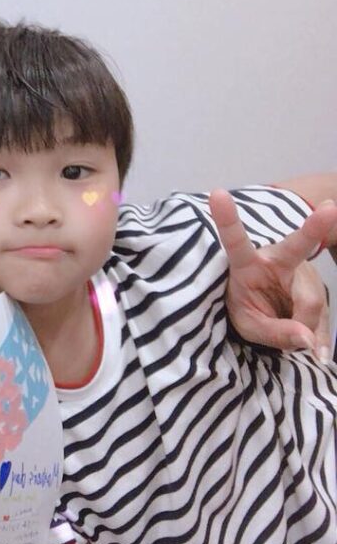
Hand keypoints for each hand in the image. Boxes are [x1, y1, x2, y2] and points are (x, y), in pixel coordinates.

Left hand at [210, 190, 336, 362]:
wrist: (267, 310)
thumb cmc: (248, 308)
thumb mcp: (249, 325)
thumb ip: (275, 332)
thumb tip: (308, 340)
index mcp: (246, 263)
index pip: (235, 241)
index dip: (227, 220)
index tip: (217, 194)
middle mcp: (278, 260)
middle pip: (297, 248)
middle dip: (315, 227)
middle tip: (330, 209)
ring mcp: (302, 272)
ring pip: (313, 302)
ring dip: (305, 329)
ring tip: (292, 342)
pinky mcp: (318, 288)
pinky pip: (323, 316)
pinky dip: (319, 337)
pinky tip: (316, 349)